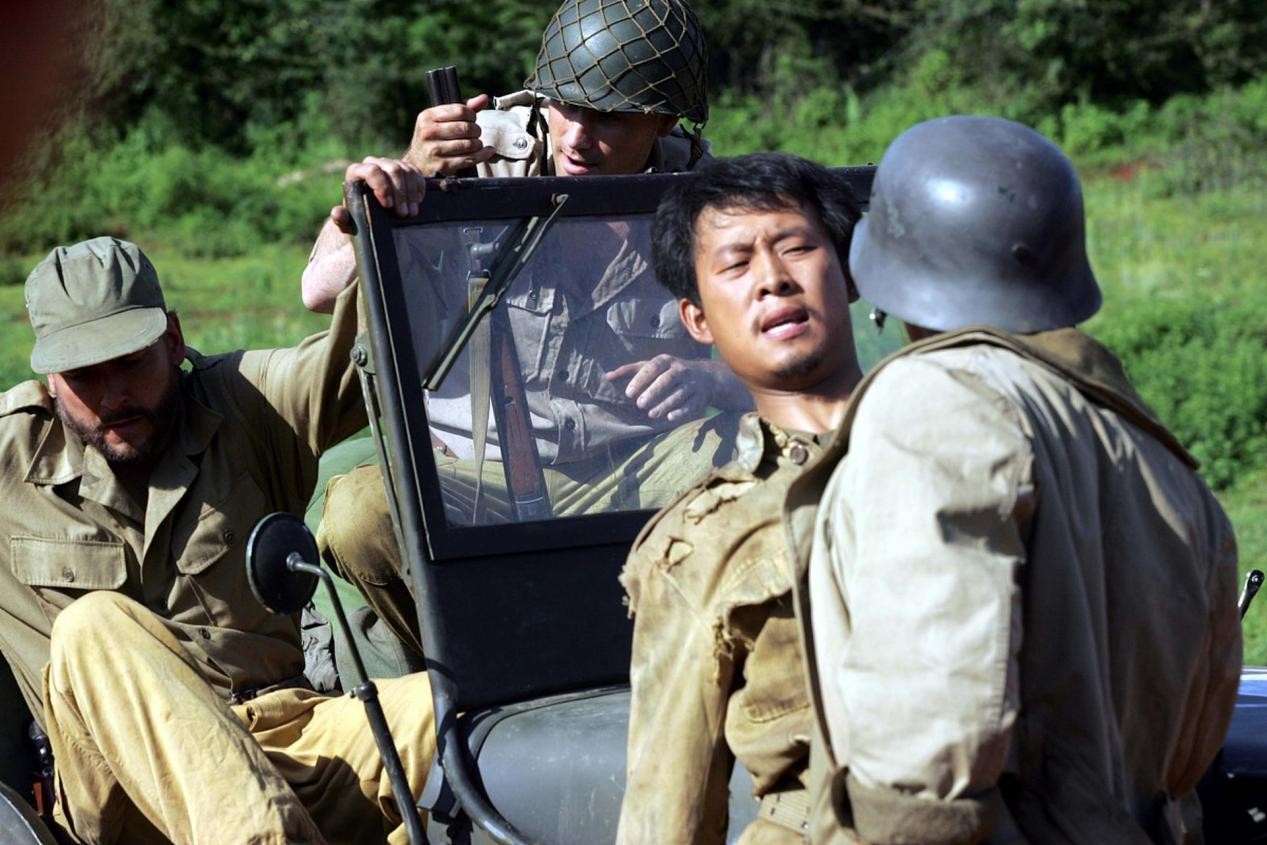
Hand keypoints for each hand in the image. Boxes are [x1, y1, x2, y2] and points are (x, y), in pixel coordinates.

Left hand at [327, 156, 425, 234]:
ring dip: (411, 193)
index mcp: (356, 172)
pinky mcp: (403, 168)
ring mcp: (389, 164)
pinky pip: (415, 171)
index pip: (371, 170)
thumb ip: (341, 219)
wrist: (370, 214)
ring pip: (406, 170)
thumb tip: (337, 213)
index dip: (382, 186)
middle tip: (403, 214)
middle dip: (400, 193)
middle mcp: (373, 163)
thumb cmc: (358, 217)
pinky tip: (417, 201)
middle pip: (393, 169)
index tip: (388, 205)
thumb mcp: (349, 222)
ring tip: (412, 212)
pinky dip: (418, 187)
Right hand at [404, 94, 496, 175]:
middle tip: (475, 133)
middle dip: (476, 130)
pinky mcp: (443, 165)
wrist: (418, 162)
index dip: (472, 114)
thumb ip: (464, 107)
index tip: (472, 119)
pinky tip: (488, 151)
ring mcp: (434, 150)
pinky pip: (469, 159)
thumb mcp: (442, 118)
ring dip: (478, 143)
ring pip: (469, 144)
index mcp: (428, 116)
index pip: (460, 110)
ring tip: (476, 143)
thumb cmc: (434, 136)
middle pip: (466, 128)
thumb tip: (484, 98)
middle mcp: (429, 132)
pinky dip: (483, 155)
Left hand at [607, 355, 721, 421]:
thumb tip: (607, 376)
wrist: (707, 377)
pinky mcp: (700, 397)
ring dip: (665, 404)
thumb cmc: (670, 372)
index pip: (653, 367)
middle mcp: (680, 370)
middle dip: (653, 392)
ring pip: (679, 393)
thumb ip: (630, 371)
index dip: (641, 379)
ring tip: (651, 414)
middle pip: (667, 380)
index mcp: (666, 361)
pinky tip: (670, 418)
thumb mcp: (652, 367)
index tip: (628, 393)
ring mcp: (692, 383)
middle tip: (639, 405)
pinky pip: (691, 404)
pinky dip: (681, 411)